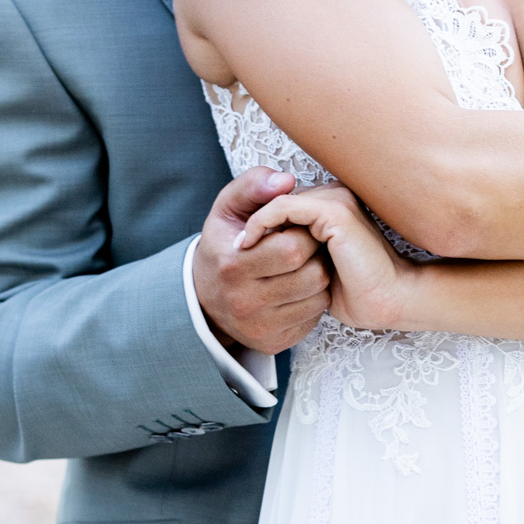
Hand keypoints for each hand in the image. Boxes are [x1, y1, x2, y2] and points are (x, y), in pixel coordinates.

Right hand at [194, 168, 331, 353]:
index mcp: (233, 265)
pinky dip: (313, 301)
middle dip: (317, 255)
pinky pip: (314, 318)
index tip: (298, 227)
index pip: (293, 248)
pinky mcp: (273, 343)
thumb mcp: (228, 209)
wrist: (204, 298)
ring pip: (319, 298)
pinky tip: (299, 288)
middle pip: (312, 275)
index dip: (305, 233)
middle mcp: (244, 301)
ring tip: (305, 266)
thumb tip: (286, 180)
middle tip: (309, 245)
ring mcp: (259, 327)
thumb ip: (254, 185)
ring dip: (319, 278)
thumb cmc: (223, 245)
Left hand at [237, 184, 413, 332]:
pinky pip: (282, 207)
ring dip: (256, 224)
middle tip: (237, 248)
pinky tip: (247, 244)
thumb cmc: (353, 290)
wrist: (385, 302)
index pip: (286, 202)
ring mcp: (338, 201)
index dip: (262, 223)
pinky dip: (260, 222)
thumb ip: (295, 247)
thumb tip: (267, 236)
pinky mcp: (335, 212)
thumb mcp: (314, 267)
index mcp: (334, 205)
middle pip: (280, 198)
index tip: (241, 248)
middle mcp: (337, 196)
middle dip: (256, 222)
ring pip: (278, 200)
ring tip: (241, 249)